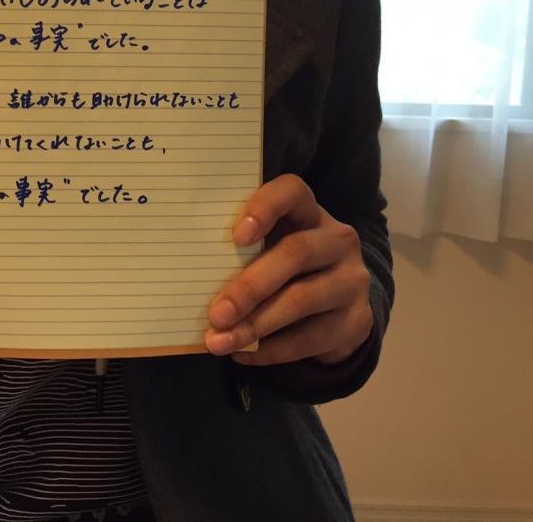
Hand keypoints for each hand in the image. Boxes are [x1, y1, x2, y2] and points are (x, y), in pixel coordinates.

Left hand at [205, 174, 372, 365]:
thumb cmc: (286, 269)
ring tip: (218, 342)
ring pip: (302, 300)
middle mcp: (337, 241)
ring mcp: (351, 281)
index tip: (235, 237)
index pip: (292, 192)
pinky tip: (242, 354)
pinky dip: (271, 349)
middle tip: (216, 313)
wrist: (339, 307)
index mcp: (309, 213)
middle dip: (250, 286)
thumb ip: (243, 250)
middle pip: (296, 253)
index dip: (265, 208)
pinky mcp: (357, 320)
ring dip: (255, 325)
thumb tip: (189, 272)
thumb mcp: (271, 250)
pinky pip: (311, 337)